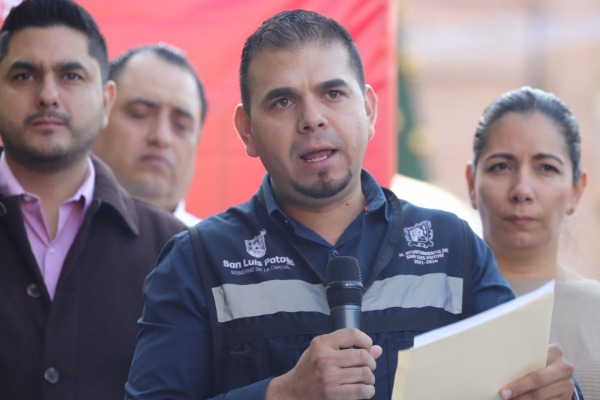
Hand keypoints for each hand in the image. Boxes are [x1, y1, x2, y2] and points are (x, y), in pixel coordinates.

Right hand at [265, 328, 382, 399]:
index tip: (368, 347)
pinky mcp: (333, 395)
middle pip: (363, 356)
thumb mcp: (323, 350)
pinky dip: (368, 391)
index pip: (352, 334)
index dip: (366, 340)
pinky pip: (362, 391)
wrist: (292, 390)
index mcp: (322, 343)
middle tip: (368, 366)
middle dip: (371, 362)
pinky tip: (364, 389)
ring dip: (370, 378)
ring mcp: (329, 378)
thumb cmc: (309, 368)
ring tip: (366, 379)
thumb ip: (347, 347)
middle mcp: (325, 359)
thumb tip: (377, 349)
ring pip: (365, 374)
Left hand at [499, 343, 574, 398]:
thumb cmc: (535, 361)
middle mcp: (564, 368)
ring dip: (523, 399)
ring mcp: (567, 384)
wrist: (554, 372)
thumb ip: (521, 358)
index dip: (518, 377)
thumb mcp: (531, 356)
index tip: (503, 385)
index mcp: (555, 352)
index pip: (534, 362)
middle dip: (518, 388)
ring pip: (541, 395)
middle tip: (503, 395)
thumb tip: (494, 363)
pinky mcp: (566, 398)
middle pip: (537, 380)